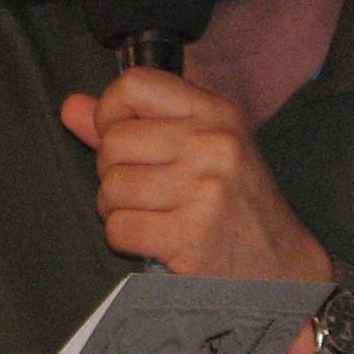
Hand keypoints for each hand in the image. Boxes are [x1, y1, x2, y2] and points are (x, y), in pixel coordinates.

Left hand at [60, 68, 332, 283]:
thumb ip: (133, 125)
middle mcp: (213, 144)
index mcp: (215, 113)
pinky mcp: (191, 235)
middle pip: (114, 142)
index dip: (110, 113)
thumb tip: (70, 106)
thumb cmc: (234, 205)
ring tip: (150, 215)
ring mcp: (204, 189)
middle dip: (112, 172)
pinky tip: (154, 239)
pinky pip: (118, 228)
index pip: (134, 85)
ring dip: (117, 209)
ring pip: (111, 187)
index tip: (120, 139)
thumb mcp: (198, 149)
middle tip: (143, 191)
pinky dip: (125, 238)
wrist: (282, 268)